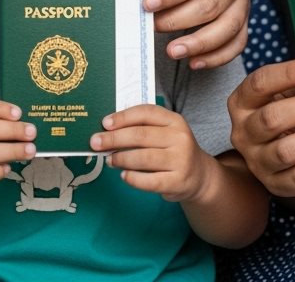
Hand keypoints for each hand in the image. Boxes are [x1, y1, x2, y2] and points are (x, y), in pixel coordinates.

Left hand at [90, 104, 209, 201]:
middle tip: (95, 142)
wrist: (199, 176)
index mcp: (174, 120)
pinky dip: (133, 178)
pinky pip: (149, 181)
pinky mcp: (177, 182)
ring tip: (109, 160)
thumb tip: (107, 131)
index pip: (146, 113)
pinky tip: (123, 175)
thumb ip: (142, 128)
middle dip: (114, 139)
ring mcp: (181, 160)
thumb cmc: (172, 150)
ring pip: (143, 158)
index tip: (104, 123)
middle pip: (141, 135)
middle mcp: (180, 138)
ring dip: (121, 159)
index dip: (123, 117)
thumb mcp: (164, 133)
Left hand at [147, 0, 248, 68]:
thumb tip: (154, 2)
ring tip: (173, 51)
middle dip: (180, 20)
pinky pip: (236, 43)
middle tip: (154, 26)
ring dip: (199, 43)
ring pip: (227, 27)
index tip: (149, 4)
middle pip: (212, 4)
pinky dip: (216, 56)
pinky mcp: (242, 19)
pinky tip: (194, 61)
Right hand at [226, 59, 294, 198]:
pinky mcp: (274, 184)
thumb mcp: (286, 94)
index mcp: (242, 103)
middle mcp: (242, 133)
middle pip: (272, 118)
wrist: (281, 150)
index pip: (259, 83)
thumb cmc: (286, 113)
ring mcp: (256, 161)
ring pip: (286, 151)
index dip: (287, 74)